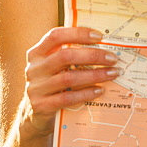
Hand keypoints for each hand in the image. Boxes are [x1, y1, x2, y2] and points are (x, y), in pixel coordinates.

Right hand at [16, 26, 120, 140]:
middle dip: (93, 56)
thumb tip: (105, 44)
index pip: (55, 36)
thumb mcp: (56, 65)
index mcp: (37, 53)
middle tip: (112, 58)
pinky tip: (99, 90)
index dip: (78, 33)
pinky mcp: (41, 106)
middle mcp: (34, 69)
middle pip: (65, 56)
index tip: (100, 36)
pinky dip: (86, 93)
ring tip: (112, 73)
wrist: (35, 113)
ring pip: (68, 78)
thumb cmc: (53, 81)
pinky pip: (67, 98)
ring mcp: (35, 88)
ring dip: (94, 75)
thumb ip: (72, 53)